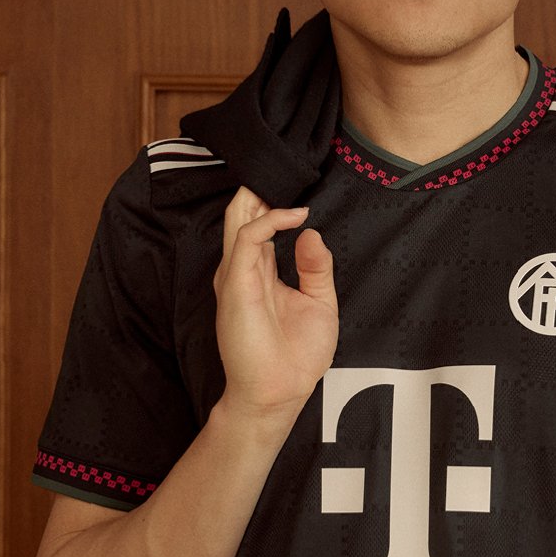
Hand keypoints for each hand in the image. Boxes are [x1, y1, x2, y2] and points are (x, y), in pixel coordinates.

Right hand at [213, 184, 338, 413]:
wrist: (280, 392)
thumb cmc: (296, 355)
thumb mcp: (319, 302)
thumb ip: (316, 267)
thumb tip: (310, 232)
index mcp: (260, 271)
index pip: (259, 225)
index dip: (273, 201)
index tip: (297, 184)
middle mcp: (244, 269)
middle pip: (242, 215)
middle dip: (257, 189)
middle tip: (278, 164)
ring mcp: (237, 275)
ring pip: (238, 219)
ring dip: (257, 195)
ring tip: (278, 174)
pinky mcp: (236, 283)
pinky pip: (247, 239)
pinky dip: (269, 221)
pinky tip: (293, 216)